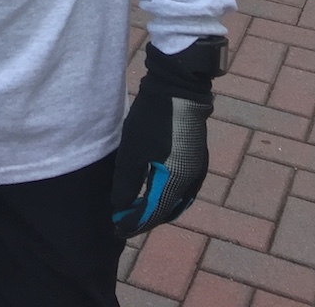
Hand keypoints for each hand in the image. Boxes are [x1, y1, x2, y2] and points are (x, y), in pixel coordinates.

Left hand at [111, 40, 217, 238]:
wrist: (178, 86)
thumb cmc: (153, 118)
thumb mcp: (133, 151)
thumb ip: (125, 183)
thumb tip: (119, 208)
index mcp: (178, 183)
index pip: (153, 214)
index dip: (134, 223)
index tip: (116, 228)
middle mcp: (193, 181)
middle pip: (167, 210)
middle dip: (146, 217)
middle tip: (124, 219)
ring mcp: (198, 169)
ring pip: (176, 199)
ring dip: (157, 206)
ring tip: (135, 206)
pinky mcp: (197, 157)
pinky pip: (182, 187)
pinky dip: (167, 194)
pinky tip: (153, 188)